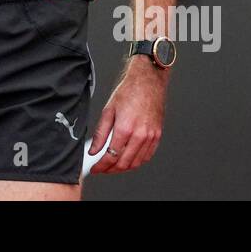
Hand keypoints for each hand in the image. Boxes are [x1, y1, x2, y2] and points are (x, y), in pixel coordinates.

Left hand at [86, 57, 165, 174]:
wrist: (148, 81)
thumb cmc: (129, 92)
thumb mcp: (108, 111)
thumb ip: (100, 134)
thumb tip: (93, 150)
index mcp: (125, 128)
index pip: (111, 156)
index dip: (101, 166)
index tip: (95, 169)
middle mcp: (140, 135)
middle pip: (124, 163)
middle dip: (110, 170)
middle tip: (102, 169)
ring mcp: (150, 137)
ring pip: (136, 163)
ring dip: (123, 168)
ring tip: (113, 166)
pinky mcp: (157, 136)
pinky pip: (147, 156)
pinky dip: (136, 162)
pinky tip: (128, 160)